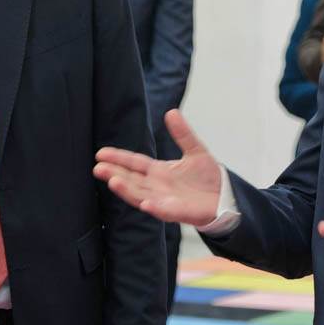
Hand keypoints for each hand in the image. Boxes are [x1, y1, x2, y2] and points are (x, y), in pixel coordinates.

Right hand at [93, 109, 222, 226]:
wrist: (225, 197)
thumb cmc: (208, 177)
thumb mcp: (195, 150)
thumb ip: (182, 133)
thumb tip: (171, 112)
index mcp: (159, 171)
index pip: (134, 163)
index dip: (118, 158)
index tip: (101, 153)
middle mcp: (157, 187)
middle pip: (132, 180)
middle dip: (115, 174)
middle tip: (98, 168)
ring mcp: (166, 201)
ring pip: (141, 195)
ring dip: (127, 190)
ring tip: (113, 181)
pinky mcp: (178, 212)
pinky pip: (164, 210)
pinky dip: (154, 207)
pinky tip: (145, 202)